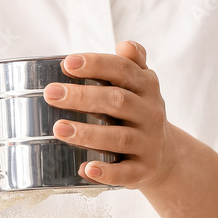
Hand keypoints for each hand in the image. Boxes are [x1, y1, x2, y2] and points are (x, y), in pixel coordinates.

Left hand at [43, 40, 180, 191]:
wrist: (166, 155)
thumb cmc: (139, 114)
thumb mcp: (141, 86)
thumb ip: (131, 64)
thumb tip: (125, 45)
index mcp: (147, 87)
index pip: (122, 70)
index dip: (96, 65)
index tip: (67, 63)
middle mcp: (150, 113)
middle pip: (117, 101)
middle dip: (82, 97)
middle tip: (51, 94)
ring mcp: (148, 143)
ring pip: (119, 138)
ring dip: (88, 133)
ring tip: (58, 128)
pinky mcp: (143, 170)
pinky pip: (125, 173)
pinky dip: (106, 172)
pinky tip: (86, 168)